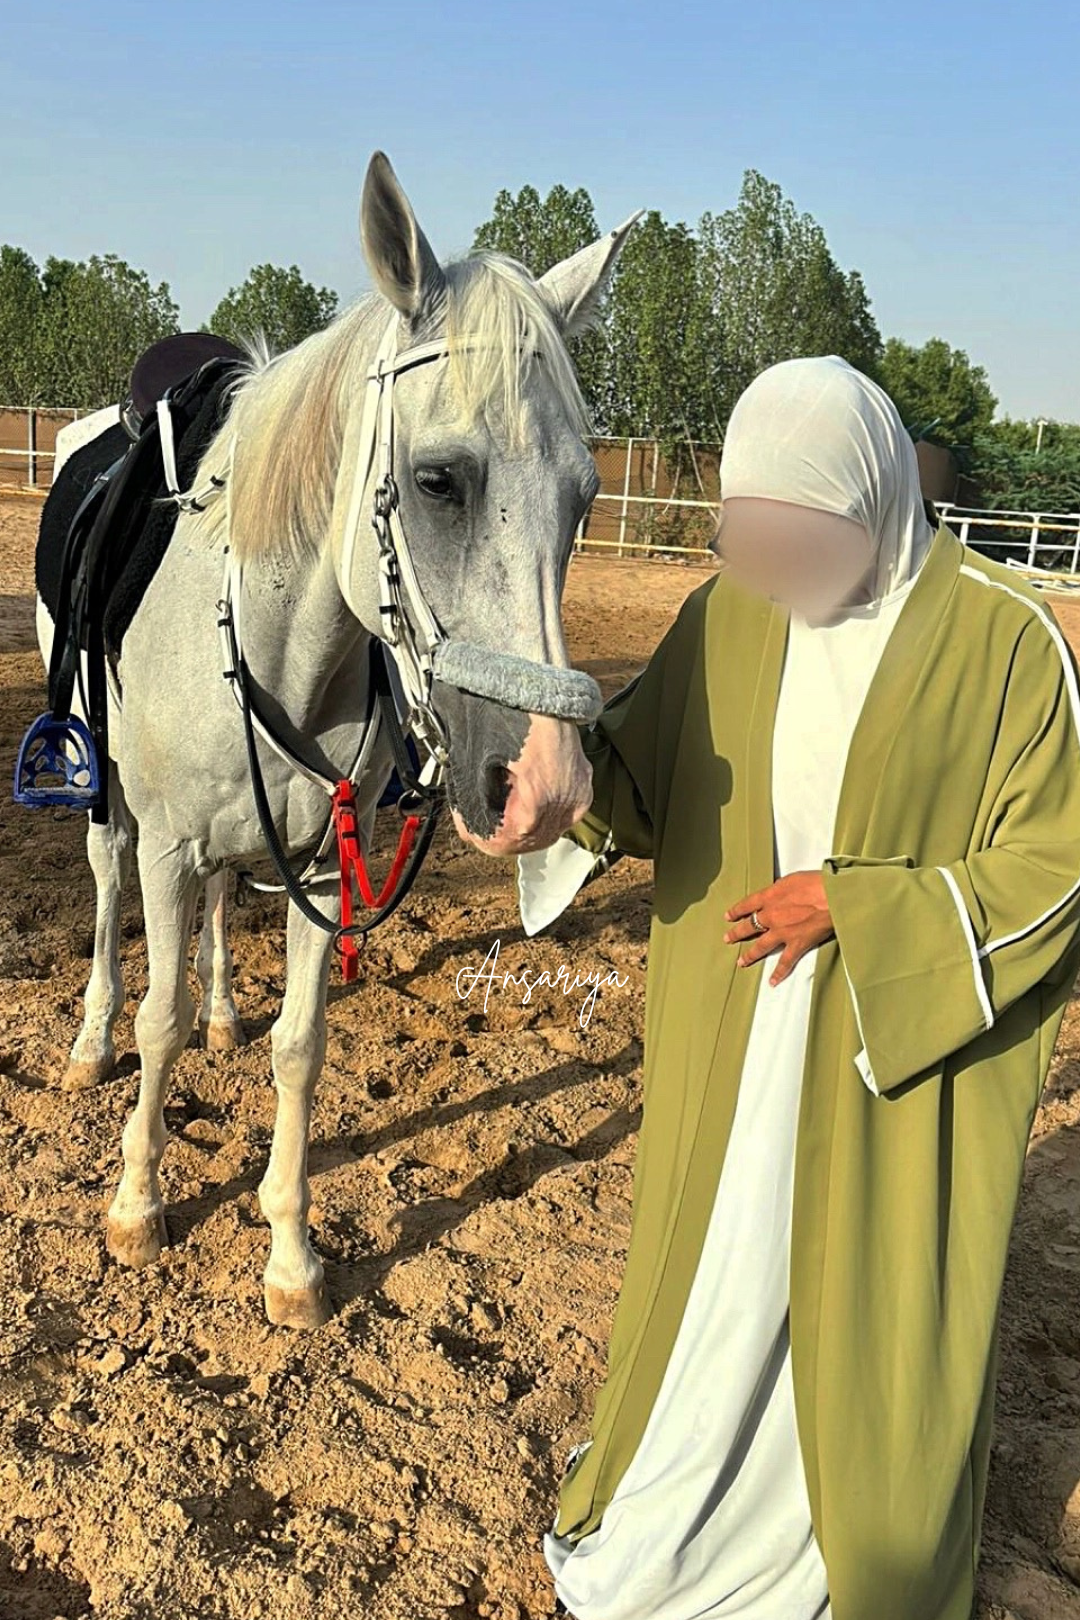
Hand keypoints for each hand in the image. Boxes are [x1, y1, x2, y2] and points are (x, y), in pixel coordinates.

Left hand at [724, 871, 833, 985]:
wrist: (832, 895)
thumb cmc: (817, 883)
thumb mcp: (792, 879)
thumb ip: (780, 889)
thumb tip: (777, 892)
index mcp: (769, 897)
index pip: (747, 904)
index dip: (736, 911)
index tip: (729, 916)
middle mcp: (771, 915)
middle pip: (749, 926)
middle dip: (737, 933)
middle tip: (728, 939)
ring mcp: (782, 932)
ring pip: (761, 946)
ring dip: (750, 955)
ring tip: (741, 962)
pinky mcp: (797, 944)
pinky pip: (785, 961)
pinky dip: (779, 973)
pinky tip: (772, 981)